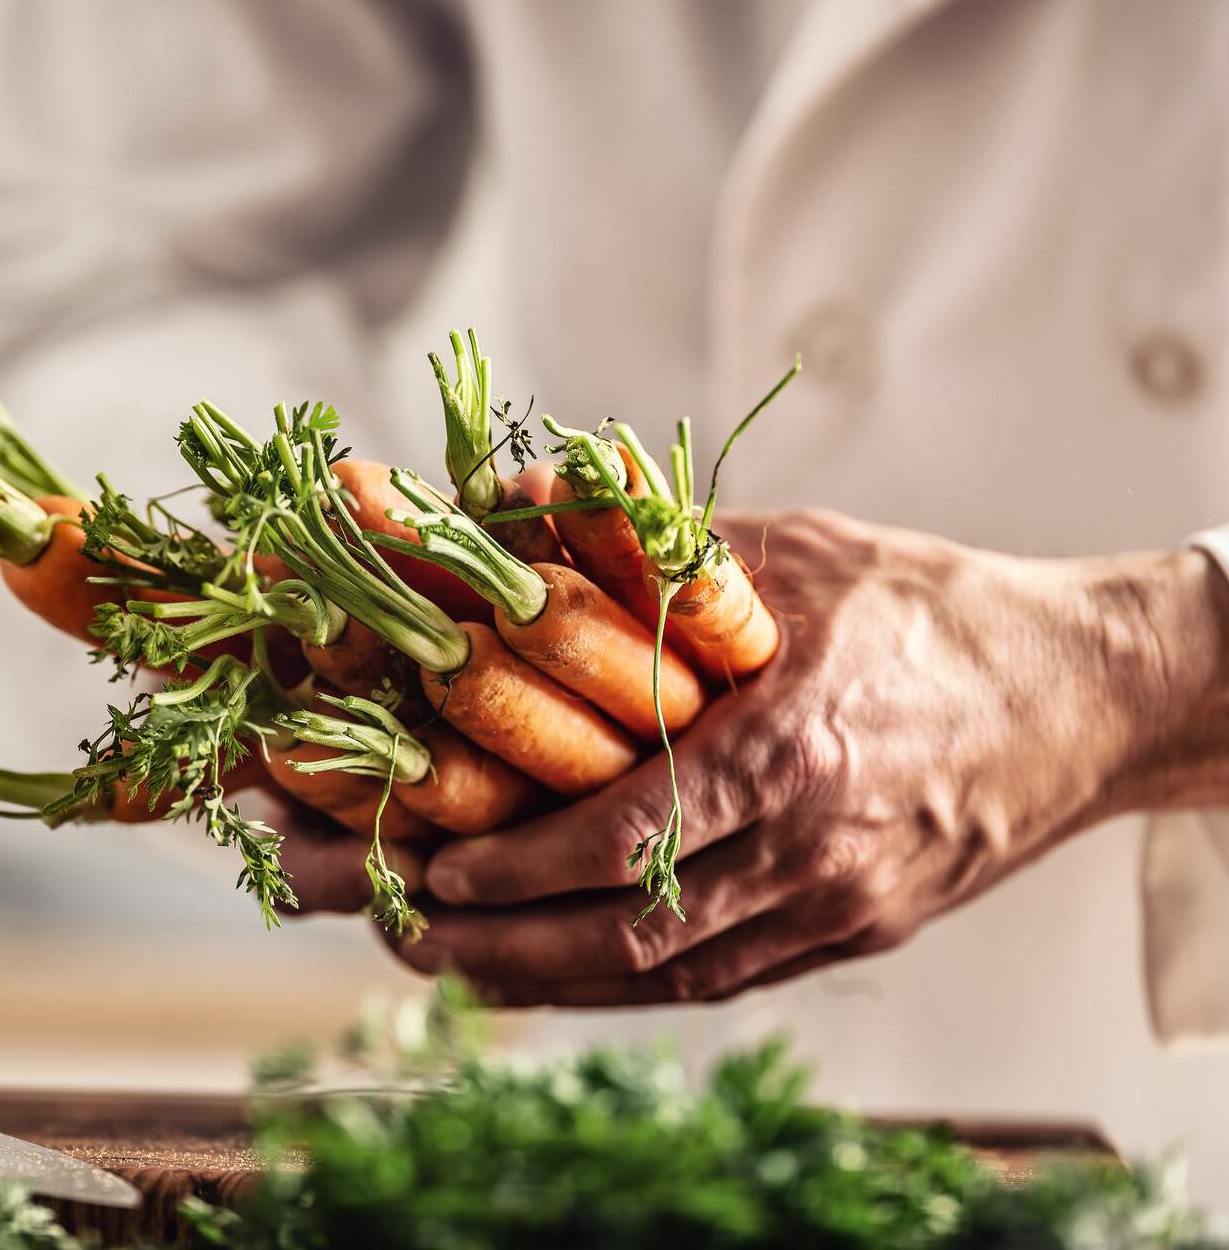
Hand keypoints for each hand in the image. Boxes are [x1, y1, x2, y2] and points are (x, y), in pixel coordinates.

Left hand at [386, 509, 1228, 1005]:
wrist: (1080, 698)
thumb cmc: (929, 613)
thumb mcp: (797, 555)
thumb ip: (649, 546)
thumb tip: (504, 499)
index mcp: (794, 750)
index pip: (630, 835)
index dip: (522, 866)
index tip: (436, 867)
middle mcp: (813, 852)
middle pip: (629, 934)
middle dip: (501, 948)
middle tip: (403, 928)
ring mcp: (836, 910)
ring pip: (663, 978)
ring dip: (544, 981)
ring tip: (445, 963)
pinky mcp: (851, 939)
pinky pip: (712, 982)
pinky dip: (618, 984)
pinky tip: (545, 970)